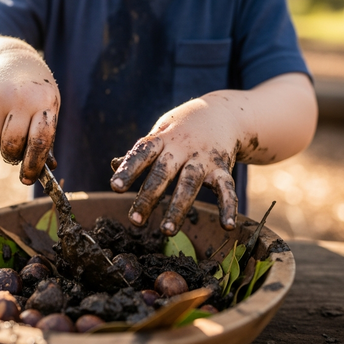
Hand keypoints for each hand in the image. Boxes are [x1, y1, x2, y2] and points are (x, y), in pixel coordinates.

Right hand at [0, 50, 59, 183]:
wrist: (11, 60)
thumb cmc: (36, 93)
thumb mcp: (47, 108)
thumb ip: (46, 138)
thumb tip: (46, 170)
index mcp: (44, 103)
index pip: (39, 140)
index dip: (33, 164)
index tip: (28, 178)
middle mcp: (21, 99)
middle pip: (12, 144)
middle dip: (12, 157)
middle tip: (13, 155)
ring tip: (5, 131)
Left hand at [110, 95, 241, 235]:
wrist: (222, 112)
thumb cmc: (182, 128)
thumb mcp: (161, 133)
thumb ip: (141, 152)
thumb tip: (114, 164)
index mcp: (163, 139)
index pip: (143, 154)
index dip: (129, 169)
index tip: (115, 186)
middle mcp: (183, 148)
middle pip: (164, 172)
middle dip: (149, 196)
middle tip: (135, 221)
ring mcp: (204, 159)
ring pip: (190, 183)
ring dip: (178, 208)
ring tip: (166, 231)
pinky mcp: (223, 169)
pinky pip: (227, 189)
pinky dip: (229, 207)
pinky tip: (227, 226)